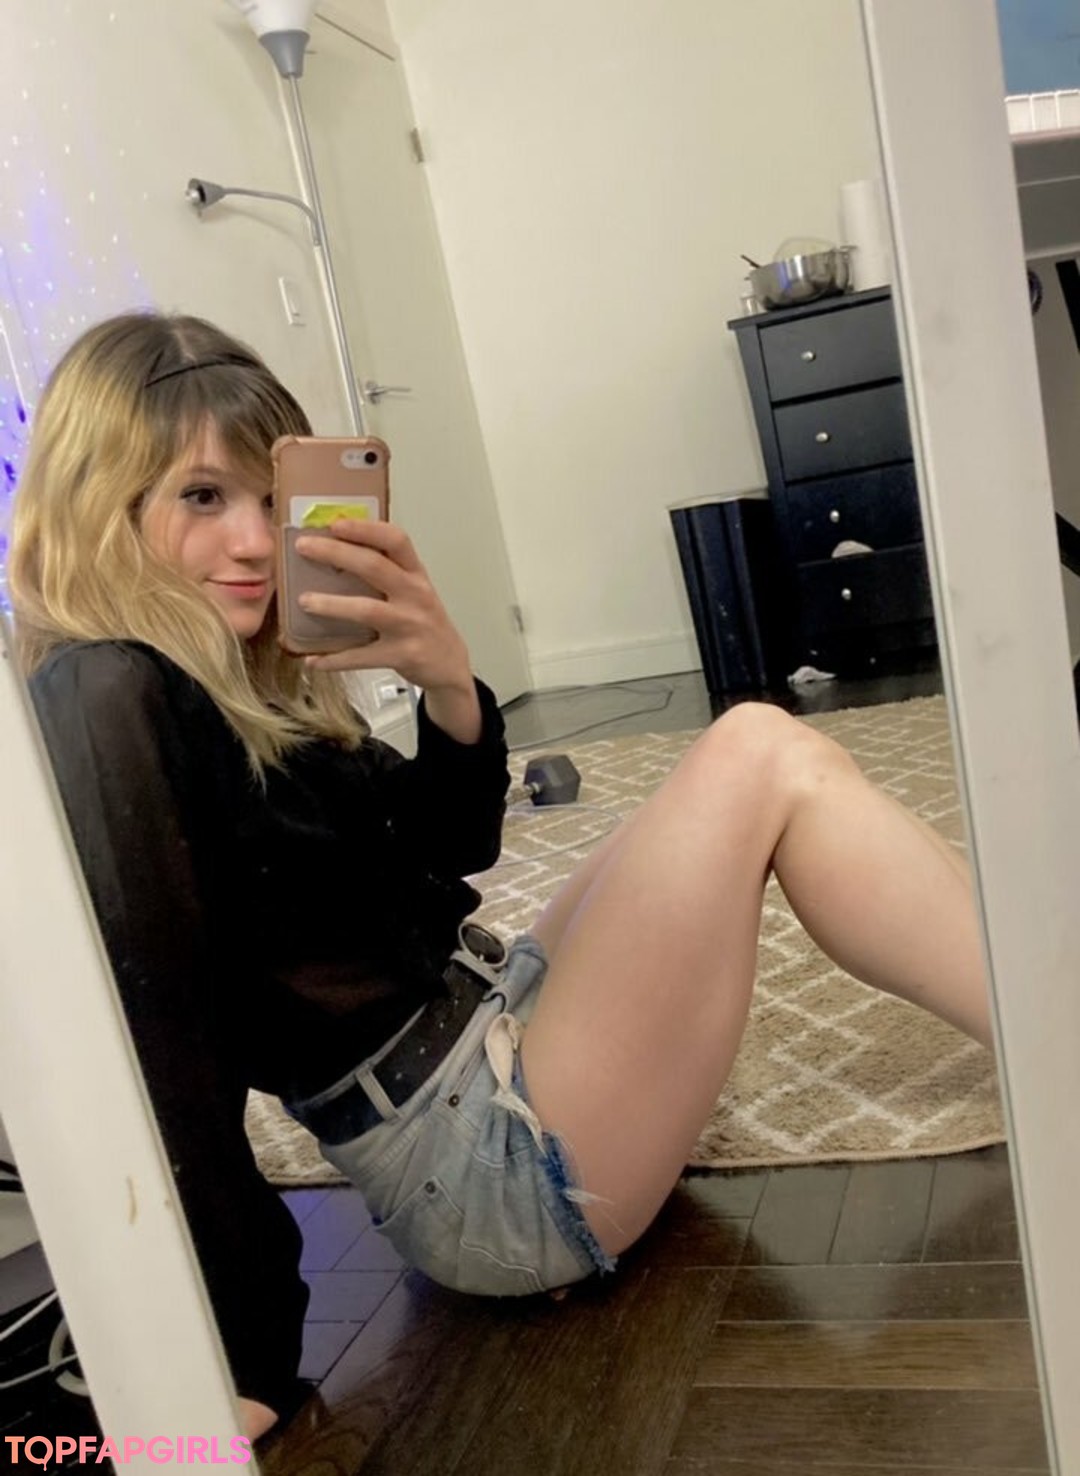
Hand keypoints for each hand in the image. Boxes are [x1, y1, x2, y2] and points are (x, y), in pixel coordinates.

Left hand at [294, 520, 481, 742]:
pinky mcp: (402, 655)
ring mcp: (409, 626)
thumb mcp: (413, 590)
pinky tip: (312, 660)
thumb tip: (333, 554)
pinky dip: (335, 658)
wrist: (449, 664)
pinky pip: (363, 656)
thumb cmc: (423, 621)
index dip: (366, 528)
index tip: (336, 523)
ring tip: (304, 601)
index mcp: (415, 574)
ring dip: (332, 604)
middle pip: (374, 567)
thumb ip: (385, 572)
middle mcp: (415, 595)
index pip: (396, 540)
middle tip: (303, 547)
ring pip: (367, 610)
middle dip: (337, 553)